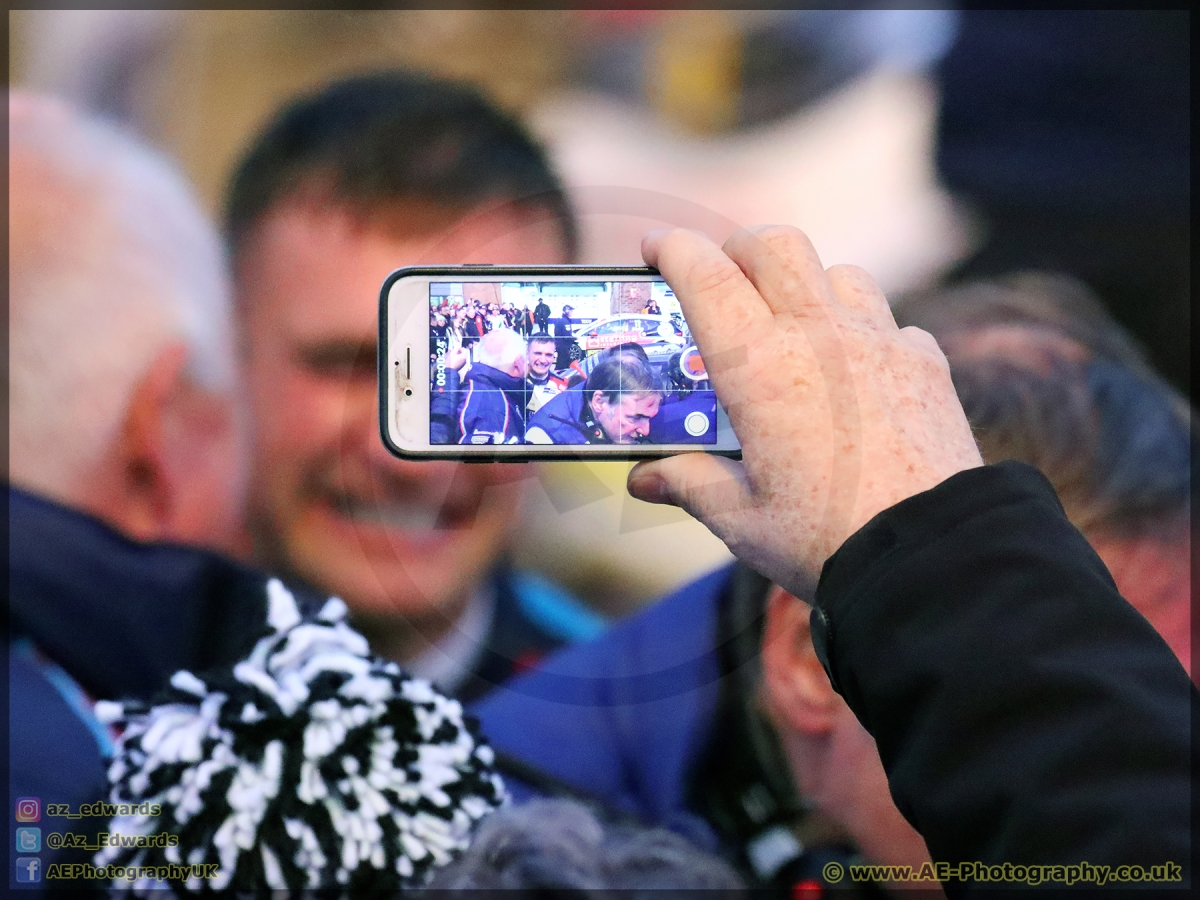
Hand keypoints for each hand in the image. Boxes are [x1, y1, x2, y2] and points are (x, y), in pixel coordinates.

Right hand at [444, 347, 468, 371]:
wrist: (450, 370)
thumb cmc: (451, 362)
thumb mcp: (452, 353)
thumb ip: (456, 349)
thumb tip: (458, 347)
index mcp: (464, 356)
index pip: (464, 349)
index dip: (460, 348)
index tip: (456, 348)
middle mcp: (465, 360)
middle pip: (463, 353)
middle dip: (458, 352)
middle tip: (454, 352)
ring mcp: (463, 363)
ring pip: (462, 357)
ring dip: (458, 355)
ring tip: (453, 356)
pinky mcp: (461, 366)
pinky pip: (460, 360)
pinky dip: (458, 359)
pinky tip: (453, 359)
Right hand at [628, 226, 981, 597]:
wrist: (931, 558)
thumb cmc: (825, 541)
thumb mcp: (740, 519)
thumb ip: (689, 483)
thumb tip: (646, 478)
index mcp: (758, 368)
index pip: (705, 275)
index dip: (672, 250)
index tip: (655, 249)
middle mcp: (819, 336)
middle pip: (773, 244)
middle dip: (736, 248)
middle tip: (718, 277)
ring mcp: (878, 341)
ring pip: (835, 271)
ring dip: (804, 283)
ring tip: (791, 323)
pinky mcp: (924, 361)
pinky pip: (889, 319)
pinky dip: (863, 330)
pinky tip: (856, 371)